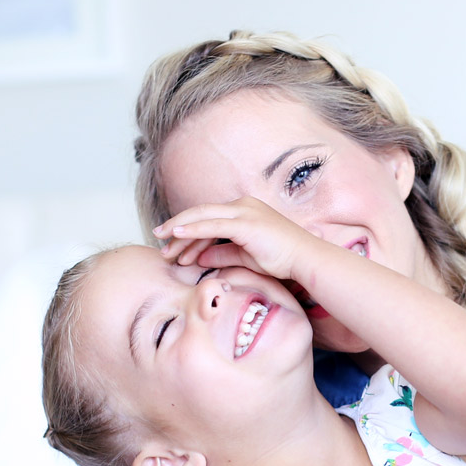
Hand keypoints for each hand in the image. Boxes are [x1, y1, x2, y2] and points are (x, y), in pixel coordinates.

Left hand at [153, 197, 317, 279]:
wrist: (305, 259)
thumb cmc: (282, 260)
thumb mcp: (245, 257)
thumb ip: (221, 254)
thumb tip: (198, 257)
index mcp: (244, 211)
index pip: (209, 218)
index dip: (189, 232)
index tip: (173, 246)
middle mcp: (242, 206)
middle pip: (200, 213)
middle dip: (177, 227)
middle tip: (160, 241)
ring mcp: (244, 212)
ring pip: (202, 216)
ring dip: (180, 230)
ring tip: (164, 244)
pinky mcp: (245, 223)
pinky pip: (212, 225)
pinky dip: (192, 230)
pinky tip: (177, 235)